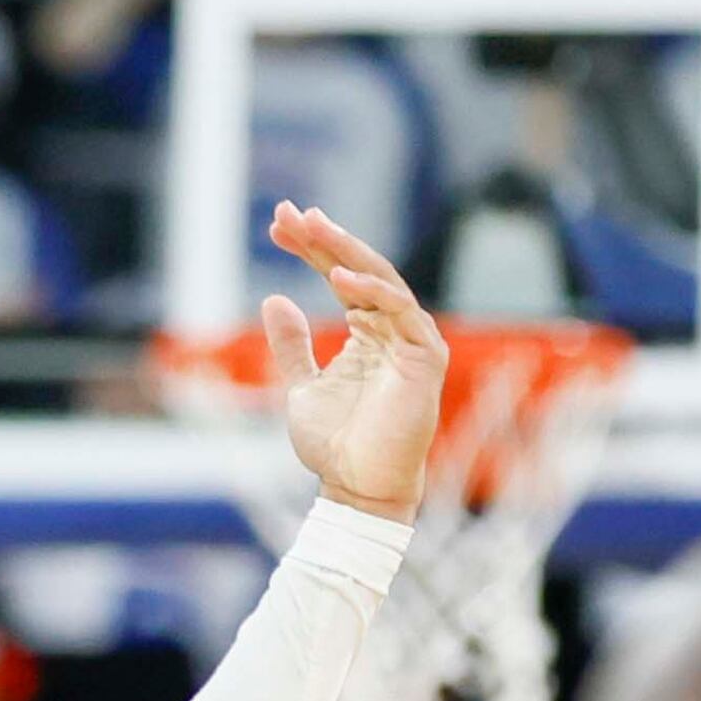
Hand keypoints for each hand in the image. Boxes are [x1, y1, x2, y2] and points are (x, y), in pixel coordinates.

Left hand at [263, 201, 443, 524]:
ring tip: (313, 229)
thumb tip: (274, 299)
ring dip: (347, 253)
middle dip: (326, 239)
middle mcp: (393, 329)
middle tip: (292, 212)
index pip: (340, 275)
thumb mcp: (301, 387)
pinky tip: (340, 277)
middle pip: (360, 269)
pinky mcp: (426, 358)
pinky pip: (401, 314)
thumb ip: (291, 346)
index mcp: (368, 331)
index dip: (311, 248)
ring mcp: (412, 341)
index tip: (278, 223)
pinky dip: (373, 294)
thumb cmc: (335, 444)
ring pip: (382, 282)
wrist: (358, 488)